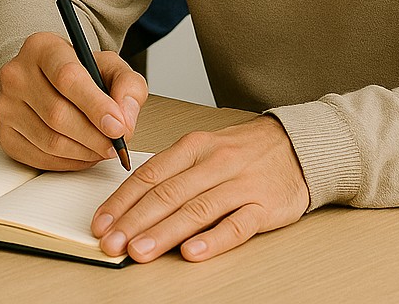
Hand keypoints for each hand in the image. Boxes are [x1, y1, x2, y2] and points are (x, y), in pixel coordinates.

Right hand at [0, 31, 146, 169]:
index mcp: (41, 47)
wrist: (46, 79)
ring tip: (101, 147)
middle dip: (95, 136)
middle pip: (58, 114)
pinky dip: (68, 162)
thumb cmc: (79, 73)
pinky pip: (40, 158)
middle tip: (116, 144)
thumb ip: (127, 87)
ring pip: (50, 141)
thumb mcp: (110, 67)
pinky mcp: (5, 134)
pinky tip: (81, 151)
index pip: (67, 78)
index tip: (118, 127)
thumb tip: (125, 119)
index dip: (96, 106)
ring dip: (84, 152)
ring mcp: (6, 105)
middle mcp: (16, 73)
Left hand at [91, 116, 309, 262]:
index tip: (101, 222)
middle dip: (134, 221)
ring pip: (196, 209)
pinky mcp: (266, 206)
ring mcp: (240, 184)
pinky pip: (237, 225)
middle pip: (167, 194)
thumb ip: (172, 173)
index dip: (122, 200)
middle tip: (111, 243)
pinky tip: (192, 253)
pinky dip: (213, 240)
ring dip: (164, 233)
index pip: (149, 175)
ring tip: (139, 251)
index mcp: (192, 147)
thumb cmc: (240, 152)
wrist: (297, 146)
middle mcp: (212, 163)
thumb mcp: (202, 150)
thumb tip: (132, 204)